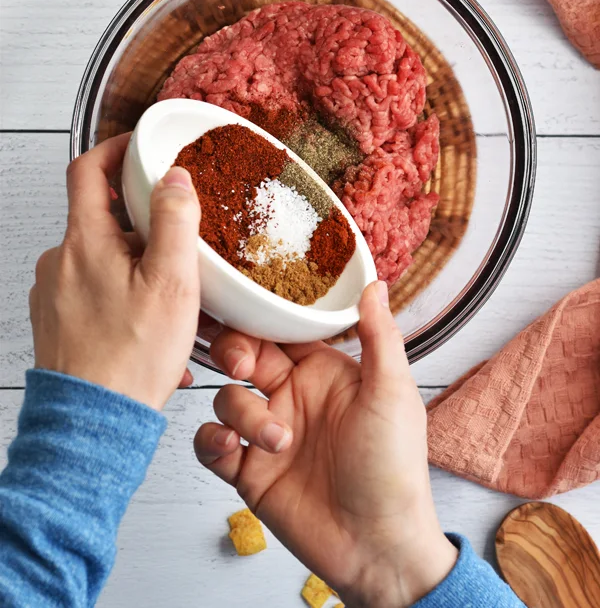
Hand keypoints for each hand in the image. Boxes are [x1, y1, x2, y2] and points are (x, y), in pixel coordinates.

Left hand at [30, 134, 200, 410]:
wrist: (92, 424)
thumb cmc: (130, 359)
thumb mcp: (171, 283)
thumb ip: (174, 221)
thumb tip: (174, 178)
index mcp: (84, 242)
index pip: (87, 169)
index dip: (114, 150)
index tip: (137, 148)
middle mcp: (59, 262)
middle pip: (99, 216)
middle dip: (138, 221)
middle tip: (175, 238)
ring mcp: (53, 293)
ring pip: (98, 256)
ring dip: (133, 262)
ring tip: (170, 293)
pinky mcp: (57, 320)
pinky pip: (91, 289)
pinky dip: (120, 292)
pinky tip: (149, 321)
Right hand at [194, 283, 456, 607]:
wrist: (376, 547)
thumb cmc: (393, 469)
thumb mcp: (392, 393)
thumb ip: (379, 336)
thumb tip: (375, 284)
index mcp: (323, 372)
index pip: (281, 329)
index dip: (261, 317)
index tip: (245, 306)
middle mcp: (291, 397)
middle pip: (243, 354)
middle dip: (235, 352)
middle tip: (243, 366)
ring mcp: (267, 433)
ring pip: (226, 398)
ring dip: (241, 413)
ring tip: (276, 441)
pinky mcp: (248, 471)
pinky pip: (211, 442)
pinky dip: (212, 440)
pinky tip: (232, 448)